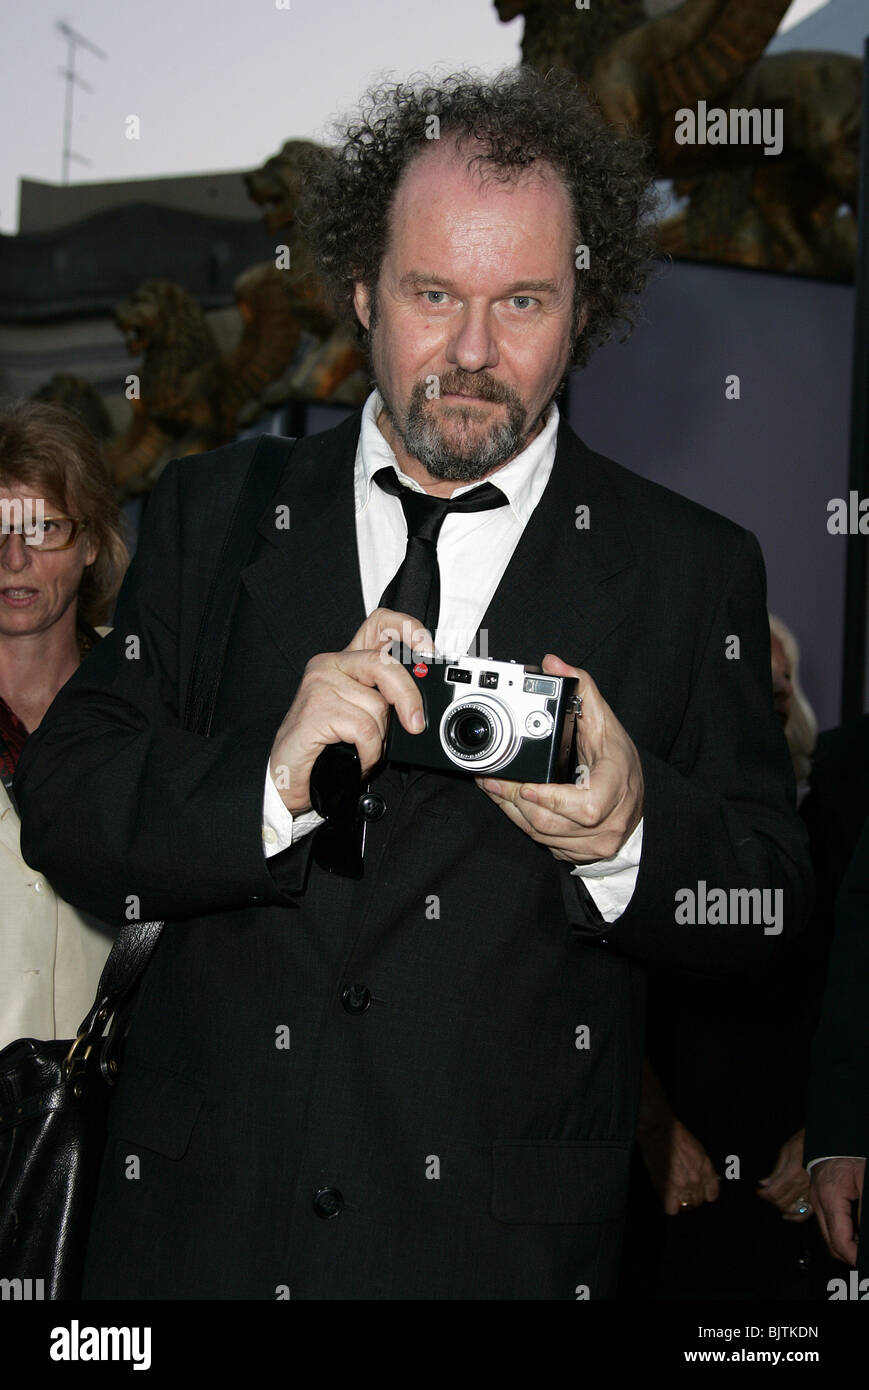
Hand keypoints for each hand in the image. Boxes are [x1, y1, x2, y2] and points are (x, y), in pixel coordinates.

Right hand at [268, 607, 430, 813]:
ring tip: (363, 748)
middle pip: (384, 664)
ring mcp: (320, 684)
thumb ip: (386, 698)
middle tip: (416, 723)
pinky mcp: (316, 709)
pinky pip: (365, 729)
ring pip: (377, 705)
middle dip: (408, 696)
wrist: (289, 773)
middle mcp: (331, 665)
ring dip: (380, 738)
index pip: (379, 624)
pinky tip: (357, 757)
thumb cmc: (326, 746)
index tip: (427, 649)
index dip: (408, 628)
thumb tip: (421, 704)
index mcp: (346, 661)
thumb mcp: (363, 713)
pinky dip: (370, 751)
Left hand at [475, 656, 643, 862]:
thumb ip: (583, 690)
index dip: (552, 799)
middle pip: (552, 822)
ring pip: (542, 834)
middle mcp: (608, 821)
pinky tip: (508, 802)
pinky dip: (520, 821)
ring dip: (511, 810)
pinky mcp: (578, 852)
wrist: (635, 804)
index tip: (526, 784)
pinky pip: (542, 842)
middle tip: (492, 779)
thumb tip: (553, 663)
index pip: (587, 807)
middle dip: (515, 800)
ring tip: (492, 786)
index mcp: (617, 787)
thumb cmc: (619, 764)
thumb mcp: (606, 723)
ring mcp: (593, 842)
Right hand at [638, 1114, 720, 1215]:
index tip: (700, 1193)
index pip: (712, 1194)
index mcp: (706, 1169)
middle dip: (691, 1197)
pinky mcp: (668, 1189)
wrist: (659, 1130)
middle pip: (698, 1201)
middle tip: (682, 1190)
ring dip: (680, 1201)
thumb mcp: (698, 1149)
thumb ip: (702, 1166)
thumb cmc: (676, 1135)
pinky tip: (666, 1197)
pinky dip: (669, 1206)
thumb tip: (702, 1180)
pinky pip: (672, 1209)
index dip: (705, 1195)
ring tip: (673, 1192)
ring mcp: (683, 1186)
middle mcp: (697, 1180)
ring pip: (686, 1206)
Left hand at [756, 1128, 812, 1220]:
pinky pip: (806, 1213)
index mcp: (793, 1173)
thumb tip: (763, 1184)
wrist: (825, 1144)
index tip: (759, 1191)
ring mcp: (811, 1192)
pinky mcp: (817, 1195)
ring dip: (780, 1206)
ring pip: (791, 1209)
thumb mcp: (786, 1151)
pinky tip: (787, 1214)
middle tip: (766, 1193)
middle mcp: (804, 1185)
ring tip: (775, 1199)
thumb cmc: (805, 1143)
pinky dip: (795, 1217)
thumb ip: (775, 1171)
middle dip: (770, 1199)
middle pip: (781, 1202)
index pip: (773, 1192)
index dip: (762, 1193)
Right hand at [810, 1156, 865, 1265]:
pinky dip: (842, 1233)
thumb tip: (865, 1238)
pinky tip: (856, 1232)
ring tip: (861, 1245)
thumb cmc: (850, 1153)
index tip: (866, 1262)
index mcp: (830, 1199)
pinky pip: (828, 1223)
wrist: (836, 1135)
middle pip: (831, 1244)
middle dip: (850, 1256)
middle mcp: (819, 1202)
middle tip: (865, 1257)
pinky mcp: (819, 1197)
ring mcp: (817, 1200)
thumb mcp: (866, 1182)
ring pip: (829, 1236)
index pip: (840, 1241)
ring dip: (846, 1246)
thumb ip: (864, 1213)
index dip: (855, 1257)